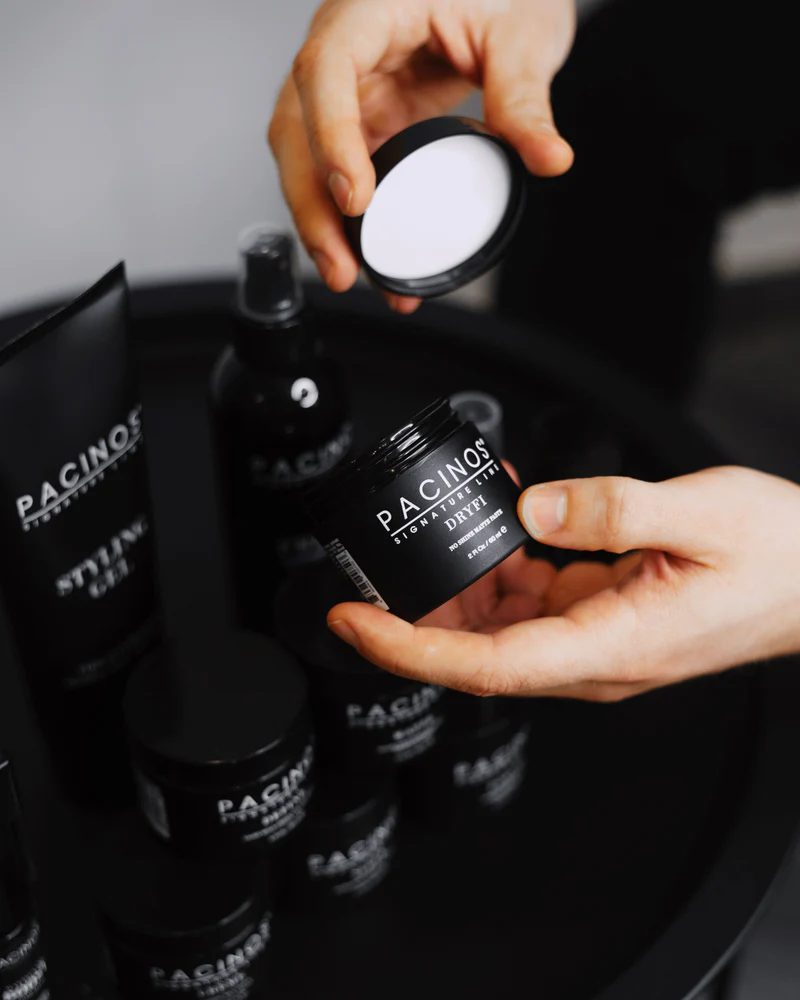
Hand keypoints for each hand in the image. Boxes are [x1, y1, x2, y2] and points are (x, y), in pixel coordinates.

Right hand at [268, 0, 575, 310]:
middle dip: (312, 205)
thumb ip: (526, 97)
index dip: (330, 135)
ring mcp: (352, 87)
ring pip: (307, 157)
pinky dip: (349, 217)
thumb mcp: (522, 31)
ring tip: (350, 275)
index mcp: (368, 8)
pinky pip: (341, 169)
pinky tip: (368, 255)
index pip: (326, 69)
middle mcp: (346, 48)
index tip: (355, 197)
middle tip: (342, 266)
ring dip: (322, 221)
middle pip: (297, 128)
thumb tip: (547, 157)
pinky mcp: (367, 117)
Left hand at [327, 467, 799, 699]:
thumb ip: (612, 509)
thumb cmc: (780, 558)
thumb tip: (532, 510)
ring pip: (499, 624)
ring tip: (438, 531)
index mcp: (613, 646)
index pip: (486, 667)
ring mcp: (596, 639)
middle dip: (414, 614)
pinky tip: (502, 521)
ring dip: (459, 583)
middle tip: (370, 566)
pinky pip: (532, 599)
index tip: (355, 623)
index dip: (409, 649)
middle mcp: (595, 656)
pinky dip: (504, 564)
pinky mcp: (601, 616)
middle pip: (476, 650)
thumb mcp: (703, 514)